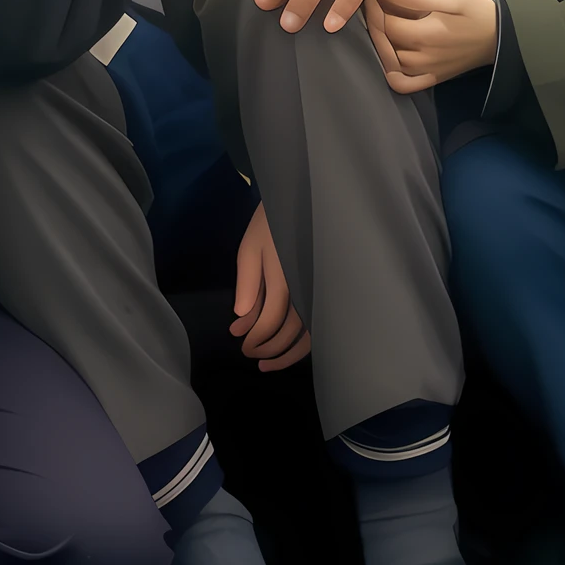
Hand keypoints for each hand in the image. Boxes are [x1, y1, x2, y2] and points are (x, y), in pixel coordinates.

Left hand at [230, 204, 308, 371]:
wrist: (303, 201)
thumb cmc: (271, 223)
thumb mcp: (250, 248)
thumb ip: (247, 284)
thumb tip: (241, 320)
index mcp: (285, 279)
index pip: (271, 322)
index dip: (256, 339)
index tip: (242, 345)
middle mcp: (305, 290)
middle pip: (290, 332)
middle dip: (268, 350)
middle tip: (250, 355)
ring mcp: (317, 291)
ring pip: (309, 333)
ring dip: (288, 354)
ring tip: (268, 364)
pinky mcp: (322, 291)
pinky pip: (317, 323)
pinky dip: (305, 341)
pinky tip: (290, 347)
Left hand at [368, 0, 500, 93]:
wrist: (496, 38)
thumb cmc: (474, 7)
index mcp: (444, 9)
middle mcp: (433, 40)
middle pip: (389, 26)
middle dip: (374, 8)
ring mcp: (430, 64)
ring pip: (389, 53)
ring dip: (378, 35)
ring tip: (377, 20)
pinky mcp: (431, 78)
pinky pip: (400, 81)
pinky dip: (388, 69)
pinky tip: (388, 53)